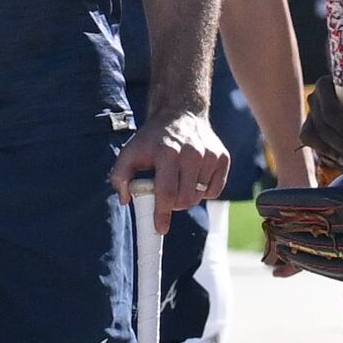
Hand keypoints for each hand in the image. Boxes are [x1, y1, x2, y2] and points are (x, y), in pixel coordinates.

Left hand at [112, 108, 228, 213]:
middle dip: (173, 205)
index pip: (166, 193)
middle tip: (166, 196)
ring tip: (178, 181)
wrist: (181, 113)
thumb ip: (120, 176)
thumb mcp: (130, 152)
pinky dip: (203, 191)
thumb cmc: (153, 138)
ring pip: (199, 197)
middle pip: (185, 199)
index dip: (162, 214)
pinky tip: (193, 177)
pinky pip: (214, 191)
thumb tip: (125, 199)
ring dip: (187, 197)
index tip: (159, 228)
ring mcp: (210, 155)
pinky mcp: (223, 157)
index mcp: (167, 152)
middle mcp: (192, 153)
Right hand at [298, 67, 342, 173]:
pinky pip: (311, 144)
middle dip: (339, 144)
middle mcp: (314, 98)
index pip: (330, 111)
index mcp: (327, 85)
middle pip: (321, 127)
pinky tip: (341, 157)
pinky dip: (326, 153)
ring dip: (330, 151)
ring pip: (312, 137)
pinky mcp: (310, 128)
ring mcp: (310, 114)